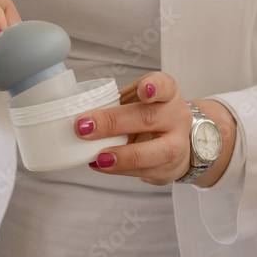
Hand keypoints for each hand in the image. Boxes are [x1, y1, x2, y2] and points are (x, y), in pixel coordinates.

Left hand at [75, 73, 235, 186]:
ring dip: (123, 157)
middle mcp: (176, 117)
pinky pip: (144, 171)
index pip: (164, 85)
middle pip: (148, 118)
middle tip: (84, 128)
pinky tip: (100, 165)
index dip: (154, 87)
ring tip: (99, 158)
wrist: (177, 142)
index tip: (144, 91)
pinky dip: (119, 170)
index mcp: (168, 93)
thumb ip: (116, 104)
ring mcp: (177, 144)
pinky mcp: (168, 168)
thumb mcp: (137, 101)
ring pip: (156, 152)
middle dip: (113, 123)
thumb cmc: (149, 115)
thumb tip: (79, 116)